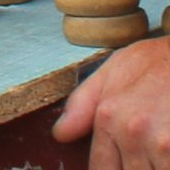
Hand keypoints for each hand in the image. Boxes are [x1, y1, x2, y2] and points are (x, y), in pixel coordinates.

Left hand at [53, 36, 169, 167]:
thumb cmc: (160, 60)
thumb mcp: (115, 69)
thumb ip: (83, 103)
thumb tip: (60, 134)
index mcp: (109, 118)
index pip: (101, 169)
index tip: (123, 163)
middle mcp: (133, 135)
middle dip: (138, 168)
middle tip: (144, 155)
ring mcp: (164, 147)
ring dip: (155, 166)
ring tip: (156, 152)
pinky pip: (168, 168)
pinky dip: (166, 164)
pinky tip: (166, 153)